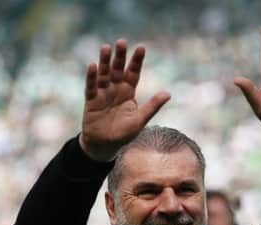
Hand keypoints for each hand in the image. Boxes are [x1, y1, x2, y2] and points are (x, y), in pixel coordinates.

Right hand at [81, 39, 170, 160]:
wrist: (104, 146)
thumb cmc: (123, 134)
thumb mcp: (139, 120)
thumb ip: (152, 106)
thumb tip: (168, 93)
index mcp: (128, 92)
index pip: (133, 73)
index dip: (136, 61)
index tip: (141, 47)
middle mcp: (115, 90)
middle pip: (117, 70)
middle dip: (119, 56)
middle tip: (122, 42)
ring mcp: (102, 94)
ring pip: (103, 74)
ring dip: (104, 62)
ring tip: (106, 48)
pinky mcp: (91, 101)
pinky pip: (91, 87)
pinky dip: (91, 77)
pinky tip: (93, 65)